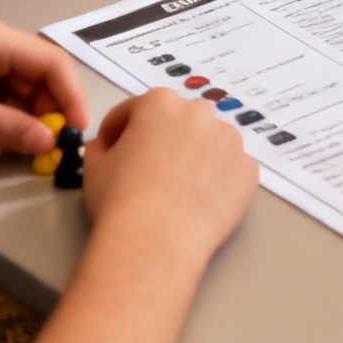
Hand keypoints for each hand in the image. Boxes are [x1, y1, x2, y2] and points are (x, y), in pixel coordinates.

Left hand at [0, 21, 87, 154]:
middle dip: (51, 111)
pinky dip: (10, 117)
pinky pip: (5, 95)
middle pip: (43, 76)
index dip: (72, 98)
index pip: (54, 64)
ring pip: (25, 88)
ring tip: (25, 147)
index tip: (77, 133)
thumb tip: (49, 142)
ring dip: (30, 117)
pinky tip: (3, 138)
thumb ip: (4, 127)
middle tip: (50, 147)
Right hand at [81, 91, 257, 264]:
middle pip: (176, 123)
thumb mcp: (93, 166)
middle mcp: (200, 113)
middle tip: (147, 171)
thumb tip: (105, 145)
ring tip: (177, 189)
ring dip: (194, 156)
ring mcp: (230, 140)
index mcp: (160, 103)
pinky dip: (218, 180)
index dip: (117, 132)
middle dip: (161, 140)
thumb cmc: (119, 199)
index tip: (112, 149)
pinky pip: (230, 169)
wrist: (155, 239)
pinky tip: (200, 200)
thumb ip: (99, 147)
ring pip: (209, 142)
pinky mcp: (248, 169)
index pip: (134, 112)